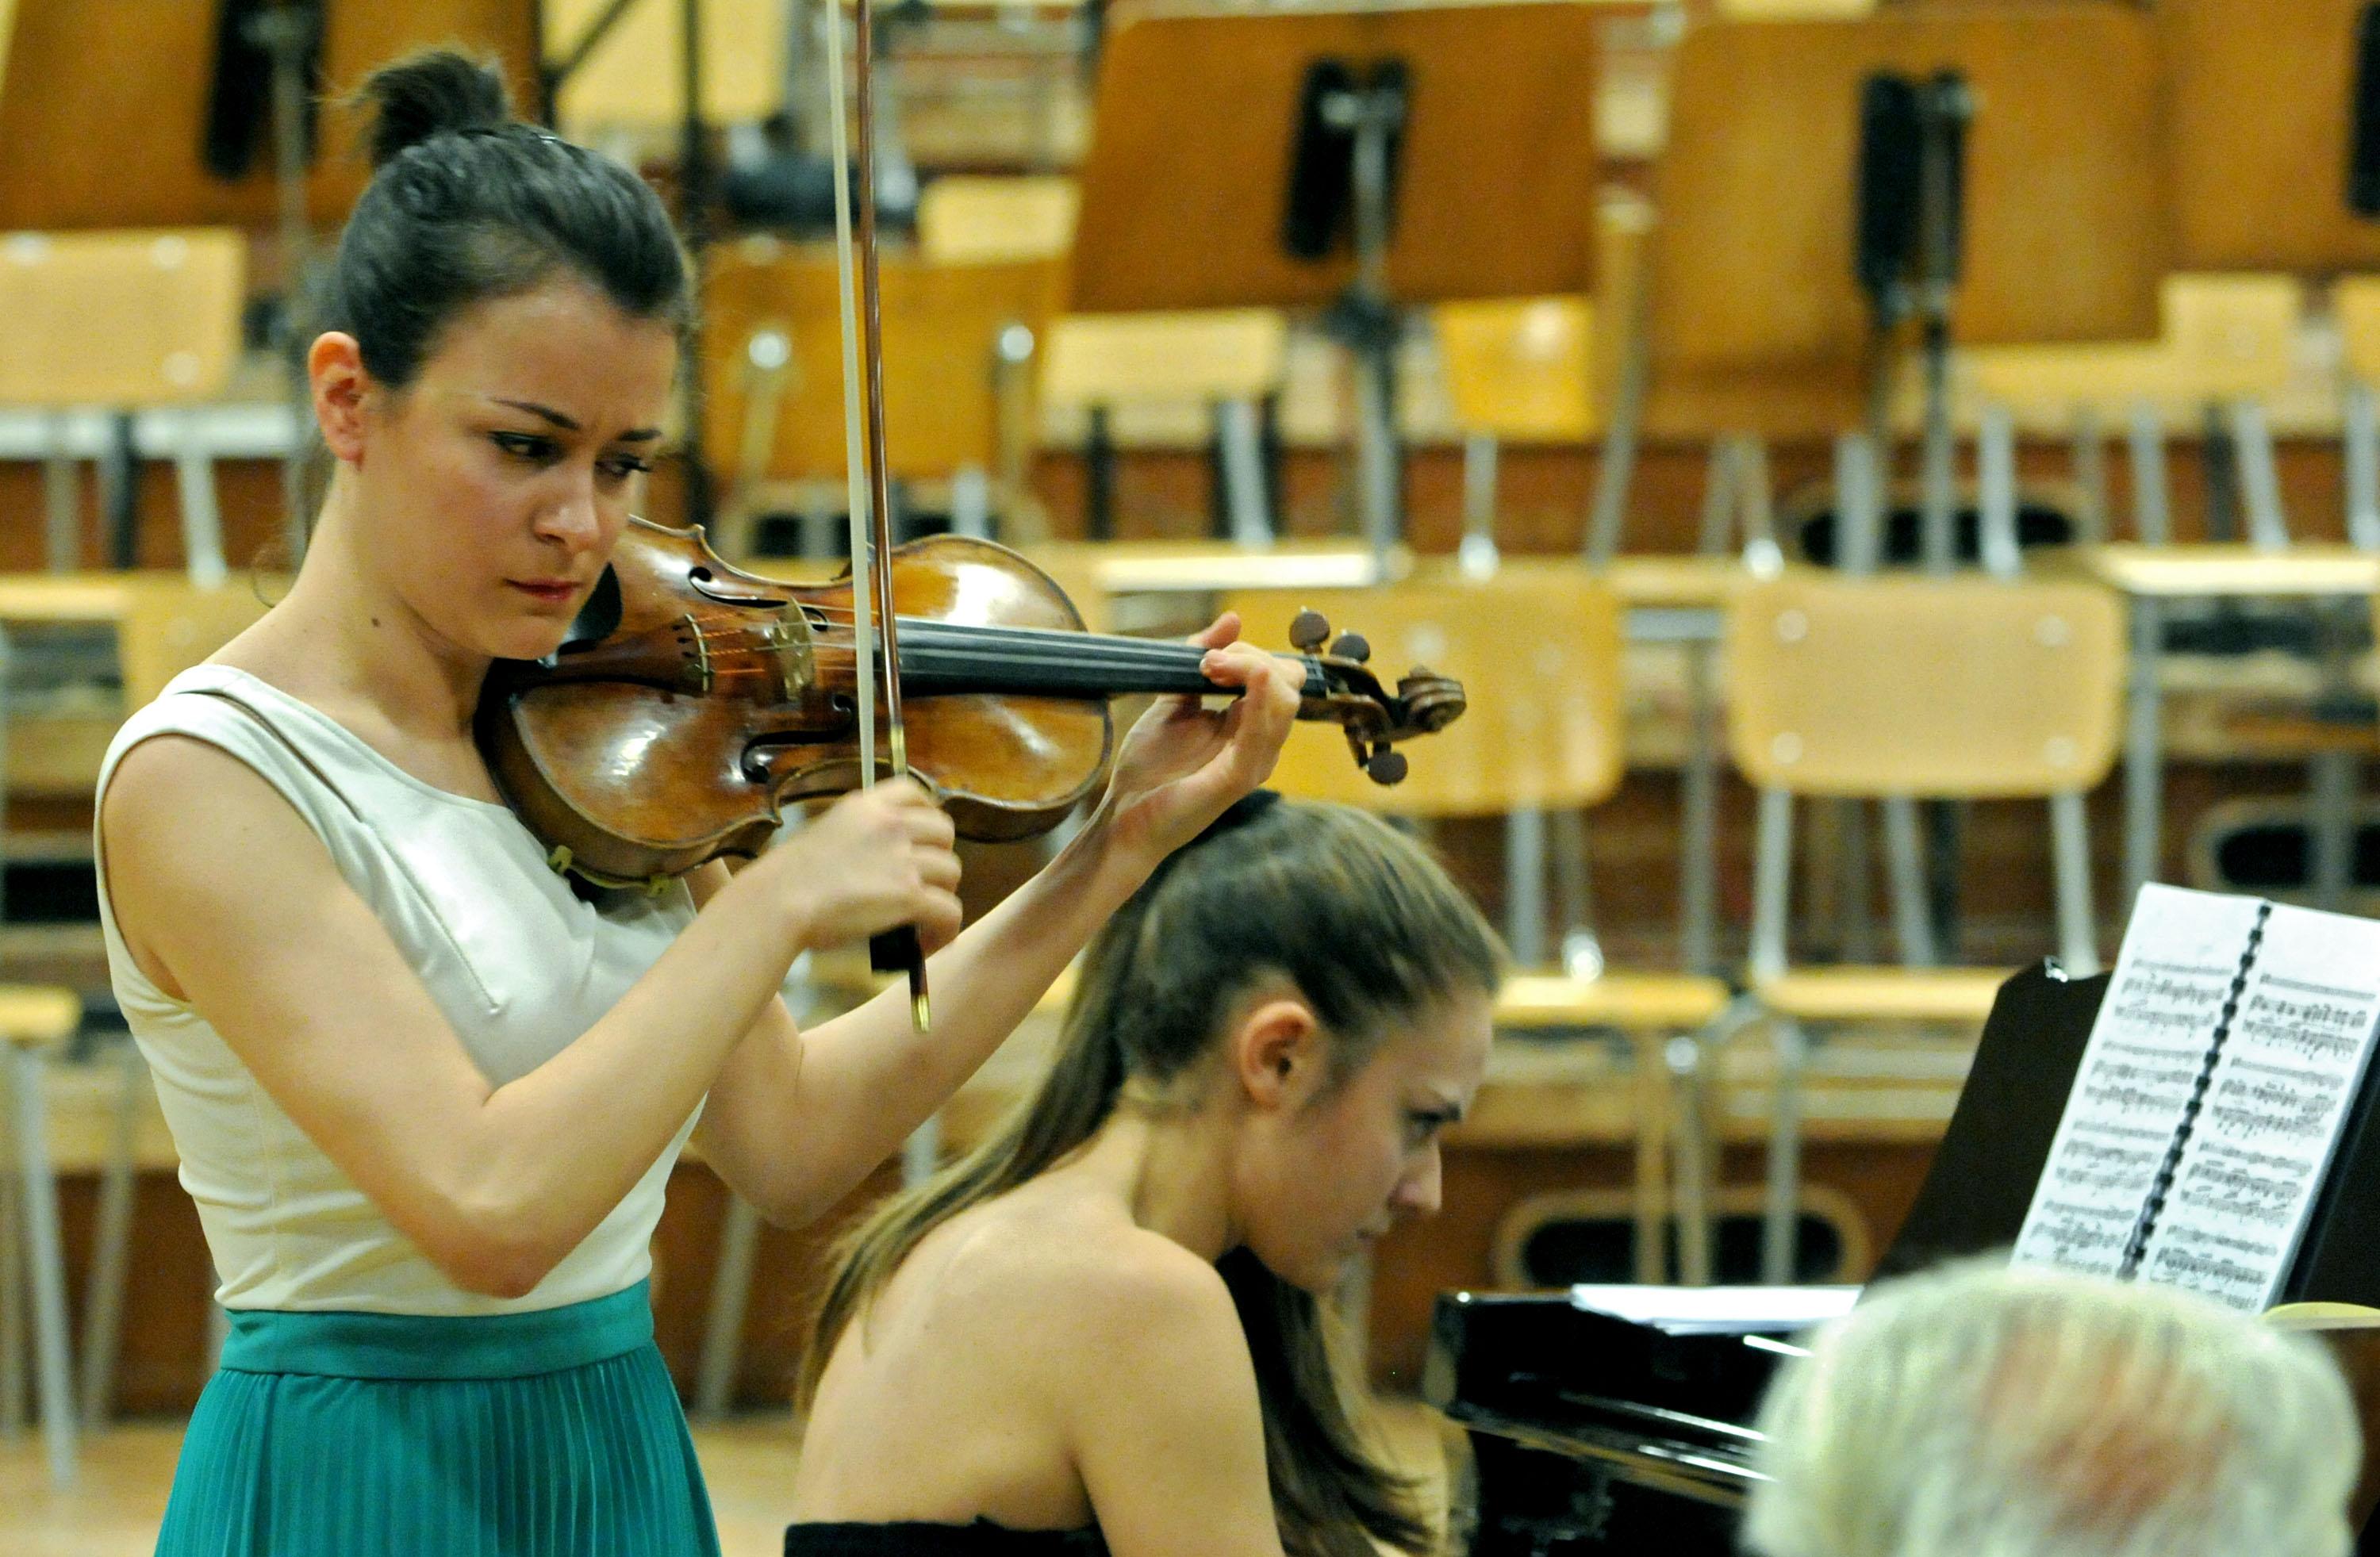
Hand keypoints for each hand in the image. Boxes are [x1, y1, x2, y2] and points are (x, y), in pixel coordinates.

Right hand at [755, 780, 962, 953]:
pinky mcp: (910, 894)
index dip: (927, 812)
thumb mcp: (822, 834)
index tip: (924, 835)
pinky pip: (949, 911)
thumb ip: (855, 836)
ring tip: (923, 920)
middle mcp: (891, 825)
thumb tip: (872, 860)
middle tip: (924, 883)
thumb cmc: (784, 878)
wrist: (778, 902)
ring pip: (951, 872)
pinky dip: (945, 930)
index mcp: (866, 806)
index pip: (913, 792)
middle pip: (943, 831)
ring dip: (942, 895)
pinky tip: (928, 944)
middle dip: (939, 857)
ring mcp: (903, 858)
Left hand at [1086, 613, 1302, 871]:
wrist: (1123, 816)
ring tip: (1210, 670)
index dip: (1249, 654)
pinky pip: (1263, 733)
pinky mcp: (1237, 778)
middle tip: (1207, 664)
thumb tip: (1233, 618)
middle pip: (1289, 682)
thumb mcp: (1174, 701)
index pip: (1279, 675)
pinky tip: (1227, 680)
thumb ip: (1199, 660)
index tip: (1205, 658)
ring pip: (1285, 702)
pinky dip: (1256, 697)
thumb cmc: (1149, 767)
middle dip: (1251, 657)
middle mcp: (1261, 745)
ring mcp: (1254, 763)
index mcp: (1251, 727)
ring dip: (1249, 670)